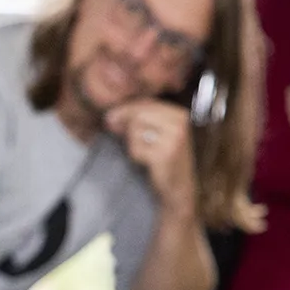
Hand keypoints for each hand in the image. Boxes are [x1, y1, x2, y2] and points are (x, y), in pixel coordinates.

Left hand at [105, 101, 198, 219]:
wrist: (178, 187)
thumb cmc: (163, 158)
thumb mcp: (155, 133)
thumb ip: (137, 120)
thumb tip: (110, 115)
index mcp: (179, 114)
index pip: (146, 103)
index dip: (124, 109)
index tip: (110, 118)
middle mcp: (179, 124)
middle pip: (138, 114)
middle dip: (122, 123)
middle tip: (113, 128)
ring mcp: (174, 139)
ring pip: (135, 130)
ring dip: (132, 143)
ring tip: (144, 153)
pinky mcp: (165, 154)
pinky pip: (136, 148)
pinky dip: (135, 155)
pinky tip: (146, 162)